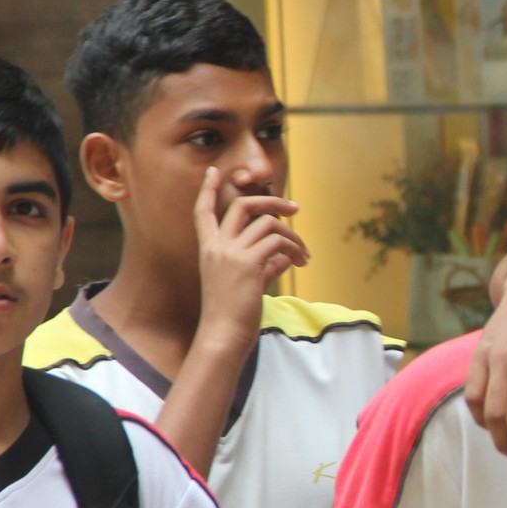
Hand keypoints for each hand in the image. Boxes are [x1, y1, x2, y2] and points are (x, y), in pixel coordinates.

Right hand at [196, 170, 308, 344]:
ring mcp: (232, 253)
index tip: (213, 172)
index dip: (208, 190)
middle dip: (272, 201)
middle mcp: (217, 247)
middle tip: (295, 208)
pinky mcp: (250, 263)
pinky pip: (278, 243)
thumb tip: (285, 257)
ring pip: (268, 224)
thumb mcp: (245, 284)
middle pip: (243, 205)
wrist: (223, 335)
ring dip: (292, 235)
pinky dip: (294, 249)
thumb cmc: (231, 315)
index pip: (203, 212)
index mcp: (208, 250)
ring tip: (304, 254)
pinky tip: (300, 262)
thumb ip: (263, 265)